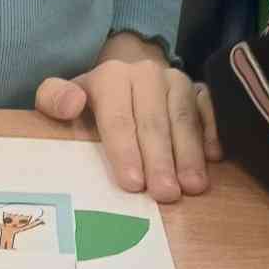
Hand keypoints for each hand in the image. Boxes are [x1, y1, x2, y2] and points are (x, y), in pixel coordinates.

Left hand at [36, 33, 222, 203]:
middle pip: (154, 122)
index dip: (125, 151)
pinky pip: (209, 109)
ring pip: (184, 119)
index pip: (118, 118)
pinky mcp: (199, 89)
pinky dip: (212, 132)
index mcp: (111, 77)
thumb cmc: (90, 100)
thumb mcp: (60, 96)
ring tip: (193, 187)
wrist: (127, 76)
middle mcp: (146, 74)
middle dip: (160, 161)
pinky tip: (214, 158)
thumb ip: (54, 100)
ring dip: (189, 155)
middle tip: (166, 194)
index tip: (132, 184)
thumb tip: (72, 104)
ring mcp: (176, 80)